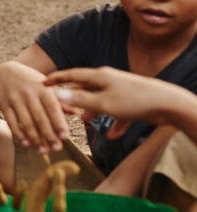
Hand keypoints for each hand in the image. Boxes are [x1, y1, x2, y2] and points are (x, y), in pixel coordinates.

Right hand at [0, 61, 68, 152]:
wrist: (4, 74)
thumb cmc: (31, 82)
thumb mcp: (46, 86)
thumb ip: (60, 99)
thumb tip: (76, 112)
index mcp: (42, 88)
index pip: (52, 107)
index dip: (59, 122)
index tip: (65, 137)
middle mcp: (28, 93)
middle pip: (39, 118)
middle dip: (49, 135)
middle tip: (57, 148)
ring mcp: (15, 99)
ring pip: (26, 122)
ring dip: (35, 138)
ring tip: (43, 150)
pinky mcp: (3, 105)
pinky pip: (11, 122)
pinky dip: (18, 134)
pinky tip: (26, 143)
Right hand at [47, 66, 193, 139]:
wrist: (169, 104)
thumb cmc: (134, 101)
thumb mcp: (102, 103)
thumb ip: (79, 100)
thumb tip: (56, 95)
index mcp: (99, 76)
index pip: (72, 75)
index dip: (56, 79)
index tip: (43, 83)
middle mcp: (109, 80)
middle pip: (86, 88)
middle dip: (74, 98)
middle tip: (61, 106)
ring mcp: (121, 90)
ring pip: (102, 100)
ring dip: (93, 110)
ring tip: (85, 120)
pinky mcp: (133, 102)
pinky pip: (119, 112)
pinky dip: (115, 122)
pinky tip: (113, 135)